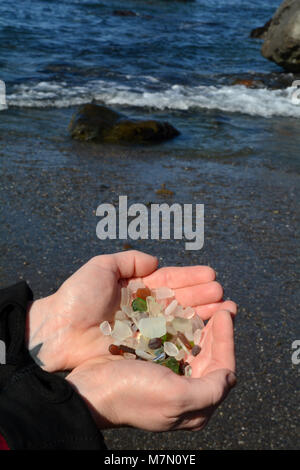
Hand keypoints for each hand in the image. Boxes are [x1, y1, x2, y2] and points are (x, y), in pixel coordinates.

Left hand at [26, 250, 235, 371]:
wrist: (58, 332)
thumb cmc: (77, 297)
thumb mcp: (102, 267)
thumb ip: (129, 260)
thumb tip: (156, 262)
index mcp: (135, 288)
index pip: (169, 280)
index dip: (190, 277)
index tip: (212, 274)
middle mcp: (143, 308)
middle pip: (179, 300)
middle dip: (202, 295)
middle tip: (223, 293)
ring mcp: (144, 330)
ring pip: (179, 320)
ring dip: (202, 314)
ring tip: (223, 308)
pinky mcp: (142, 349)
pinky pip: (170, 340)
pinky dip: (188, 335)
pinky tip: (206, 329)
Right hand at [66, 309, 235, 431]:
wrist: (90, 390)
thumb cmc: (132, 393)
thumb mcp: (176, 398)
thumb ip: (211, 389)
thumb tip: (230, 375)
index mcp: (194, 406)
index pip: (222, 368)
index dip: (227, 339)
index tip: (225, 313)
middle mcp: (184, 391)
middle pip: (210, 355)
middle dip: (219, 329)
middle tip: (225, 304)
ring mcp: (167, 377)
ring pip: (194, 346)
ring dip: (203, 324)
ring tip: (210, 303)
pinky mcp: (152, 364)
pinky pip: (174, 342)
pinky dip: (182, 325)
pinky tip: (184, 311)